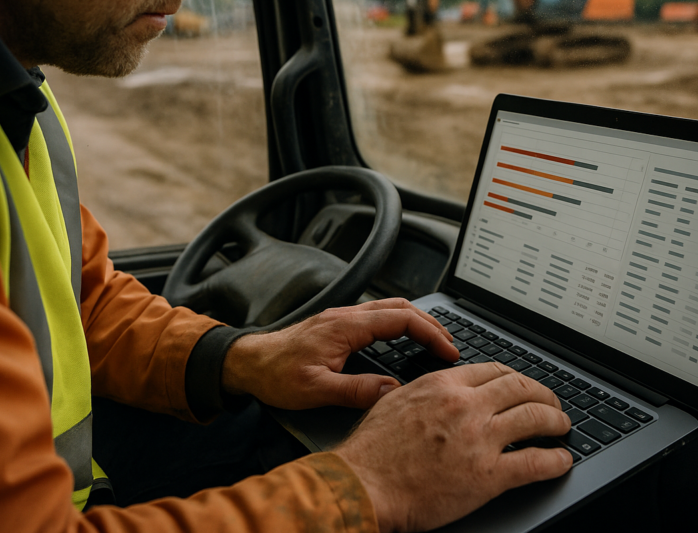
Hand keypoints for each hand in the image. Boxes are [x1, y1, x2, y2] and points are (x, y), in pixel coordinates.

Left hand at [221, 298, 457, 409]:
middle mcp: (346, 316)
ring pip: (390, 308)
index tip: (448, 351)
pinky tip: (403, 340)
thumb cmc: (274, 375)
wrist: (246, 364)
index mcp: (346, 326)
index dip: (431, 333)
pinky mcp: (336, 325)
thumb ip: (356, 390)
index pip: (401, 319)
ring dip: (416, 321)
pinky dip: (399, 324)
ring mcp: (341, 318)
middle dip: (431, 323)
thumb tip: (393, 391)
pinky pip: (378, 316)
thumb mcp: (315, 389)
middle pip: (401, 307)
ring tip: (434, 341)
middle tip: (451, 344)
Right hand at [334, 362, 573, 532]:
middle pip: (521, 387)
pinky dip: (555, 461)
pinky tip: (561, 461)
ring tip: (562, 426)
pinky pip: (534, 463)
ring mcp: (479, 440)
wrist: (363, 486)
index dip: (516, 378)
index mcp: (443, 385)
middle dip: (544, 395)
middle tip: (551, 404)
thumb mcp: (395, 402)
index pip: (494, 370)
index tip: (523, 386)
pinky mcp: (487, 476)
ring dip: (556, 421)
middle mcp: (466, 406)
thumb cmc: (370, 452)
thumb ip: (424, 392)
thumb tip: (439, 392)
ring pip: (535, 418)